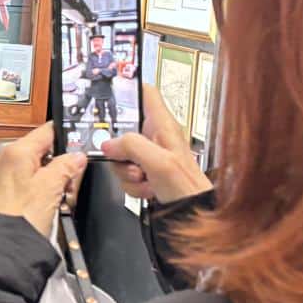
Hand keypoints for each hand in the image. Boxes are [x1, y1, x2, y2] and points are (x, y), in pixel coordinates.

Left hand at [0, 122, 86, 234]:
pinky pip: (22, 186)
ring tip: (59, 197)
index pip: (46, 132)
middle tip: (72, 178)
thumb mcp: (51, 187)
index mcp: (16, 152)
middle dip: (58, 163)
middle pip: (39, 152)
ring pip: (31, 170)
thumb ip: (66, 166)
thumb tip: (76, 156)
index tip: (79, 143)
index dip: (65, 136)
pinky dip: (36, 192)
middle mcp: (3, 161)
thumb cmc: (19, 218)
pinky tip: (44, 206)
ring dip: (49, 180)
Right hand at [102, 85, 211, 203]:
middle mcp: (156, 137)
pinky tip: (146, 187)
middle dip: (119, 149)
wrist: (193, 213)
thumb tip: (110, 143)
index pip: (145, 92)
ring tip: (143, 177)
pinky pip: (125, 172)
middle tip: (129, 159)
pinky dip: (131, 184)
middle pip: (122, 129)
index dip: (127, 89)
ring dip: (126, 171)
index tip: (109, 93)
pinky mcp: (146, 171)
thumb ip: (132, 146)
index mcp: (163, 125)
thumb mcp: (159, 162)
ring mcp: (149, 155)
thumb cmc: (188, 187)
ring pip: (121, 154)